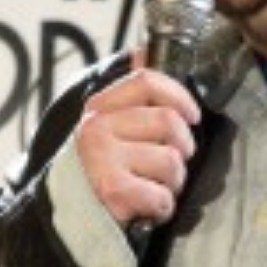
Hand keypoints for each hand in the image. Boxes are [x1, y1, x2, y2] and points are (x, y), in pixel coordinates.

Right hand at [75, 59, 200, 226]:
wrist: (74, 216)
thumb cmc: (106, 168)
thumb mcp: (114, 126)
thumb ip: (132, 94)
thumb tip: (143, 51)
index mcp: (100, 107)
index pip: (147, 81)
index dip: (179, 96)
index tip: (192, 116)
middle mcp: (97, 127)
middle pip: (168, 121)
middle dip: (182, 149)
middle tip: (170, 164)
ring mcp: (103, 157)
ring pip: (171, 160)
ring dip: (173, 182)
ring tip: (156, 187)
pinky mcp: (112, 189)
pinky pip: (162, 194)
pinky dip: (163, 206)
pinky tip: (149, 206)